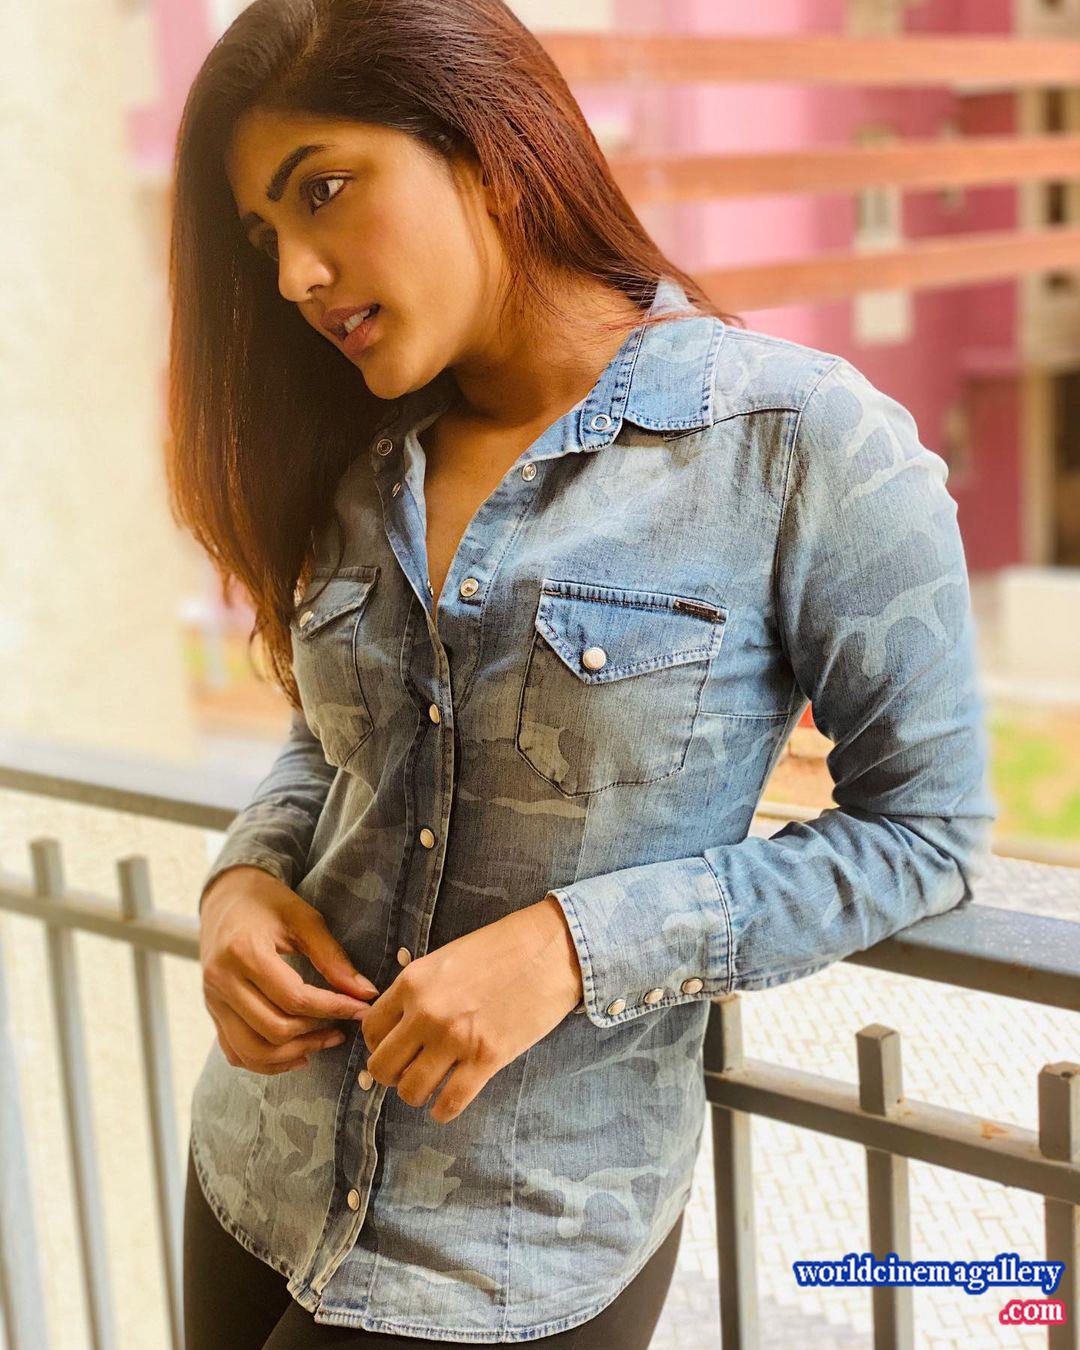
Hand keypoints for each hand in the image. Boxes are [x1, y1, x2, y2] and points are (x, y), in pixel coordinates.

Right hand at [198, 865, 379, 1074]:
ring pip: (252, 1051)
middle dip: (315, 1034)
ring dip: (293, 1054)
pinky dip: (266, 1062)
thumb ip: (332, 957)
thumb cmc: (270, 902)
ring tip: (324, 1041)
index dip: (334, 1008)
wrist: (227, 896)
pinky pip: (236, 1052)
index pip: (295, 998)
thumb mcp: (304, 919)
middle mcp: (222, 980)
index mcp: (244, 951)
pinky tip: (296, 1053)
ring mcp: (212, 1000)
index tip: (362, 1008)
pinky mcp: (212, 1011)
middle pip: (274, 1029)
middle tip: (344, 1028)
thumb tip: (365, 993)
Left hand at [359, 897, 583, 1123]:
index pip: (371, 1029)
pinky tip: (447, 1103)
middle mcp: (426, 1013)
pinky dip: (443, 1111)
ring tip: (431, 1086)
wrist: (550, 949)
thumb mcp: (446, 958)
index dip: (379, 1045)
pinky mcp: (487, 1059)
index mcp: (413, 982)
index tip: (395, 1048)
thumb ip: (420, 990)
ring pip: (411, 1091)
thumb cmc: (502, 948)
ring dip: (417, 1094)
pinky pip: (449, 1103)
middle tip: (410, 1071)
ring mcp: (456, 1039)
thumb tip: (403, 1024)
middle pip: (382, 1067)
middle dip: (392, 1075)